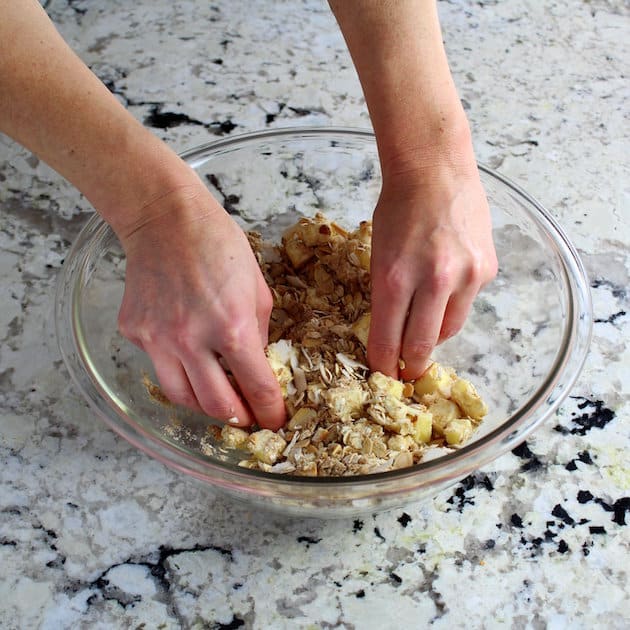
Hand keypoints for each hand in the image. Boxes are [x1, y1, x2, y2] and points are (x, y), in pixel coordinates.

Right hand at [116, 183, 285, 429]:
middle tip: (246, 415)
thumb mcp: (257, 290)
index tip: (273, 420)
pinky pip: (158, 366)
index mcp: (232, 327)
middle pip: (216, 407)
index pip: (256, 388)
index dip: (269, 412)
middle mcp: (191, 340)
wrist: (166, 219)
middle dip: (238, 418)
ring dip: (204, 404)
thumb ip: (259, 335)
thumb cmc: (219, 246)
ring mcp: (157, 338)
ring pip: (181, 397)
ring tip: (217, 395)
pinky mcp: (134, 332)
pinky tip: (185, 350)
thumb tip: (256, 367)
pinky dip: (176, 368)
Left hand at [368, 152, 497, 380]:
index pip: (387, 337)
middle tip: (407, 371)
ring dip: (435, 335)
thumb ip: (388, 294)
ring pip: (450, 328)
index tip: (383, 372)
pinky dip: (454, 303)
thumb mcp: (378, 254)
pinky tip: (446, 287)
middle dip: (411, 364)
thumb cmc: (398, 209)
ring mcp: (465, 275)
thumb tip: (394, 330)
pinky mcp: (487, 269)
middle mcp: (432, 280)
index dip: (383, 361)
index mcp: (394, 277)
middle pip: (422, 344)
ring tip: (425, 332)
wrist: (435, 170)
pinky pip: (468, 302)